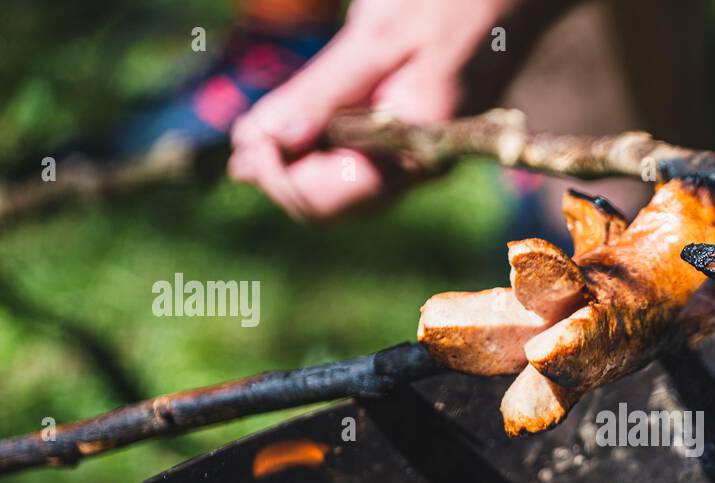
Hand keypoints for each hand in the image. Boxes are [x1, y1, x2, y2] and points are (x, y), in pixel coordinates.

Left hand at [228, 0, 517, 217]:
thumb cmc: (452, 2)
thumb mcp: (379, 37)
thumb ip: (322, 93)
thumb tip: (263, 141)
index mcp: (415, 150)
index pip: (329, 198)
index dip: (277, 174)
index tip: (242, 136)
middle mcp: (417, 168)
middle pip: (330, 207)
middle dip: (279, 177)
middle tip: (239, 140)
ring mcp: (416, 160)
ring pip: (339, 193)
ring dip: (293, 169)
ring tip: (253, 138)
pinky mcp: (411, 142)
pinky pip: (354, 168)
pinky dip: (315, 154)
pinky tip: (288, 132)